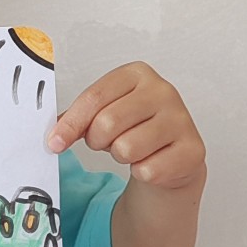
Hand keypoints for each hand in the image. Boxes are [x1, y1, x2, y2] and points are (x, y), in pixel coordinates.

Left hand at [46, 63, 206, 191]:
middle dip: (98, 141)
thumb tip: (54, 134)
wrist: (173, 153)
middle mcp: (163, 91)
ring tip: (132, 148)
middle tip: (106, 142)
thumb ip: (78, 119)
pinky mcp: (192, 149)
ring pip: (126, 148)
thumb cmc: (136, 127)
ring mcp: (181, 119)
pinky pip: (147, 169)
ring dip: (121, 156)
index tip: (55, 142)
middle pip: (107, 123)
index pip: (94, 97)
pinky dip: (141, 172)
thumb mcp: (105, 112)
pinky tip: (151, 161)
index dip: (70, 124)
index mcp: (137, 74)